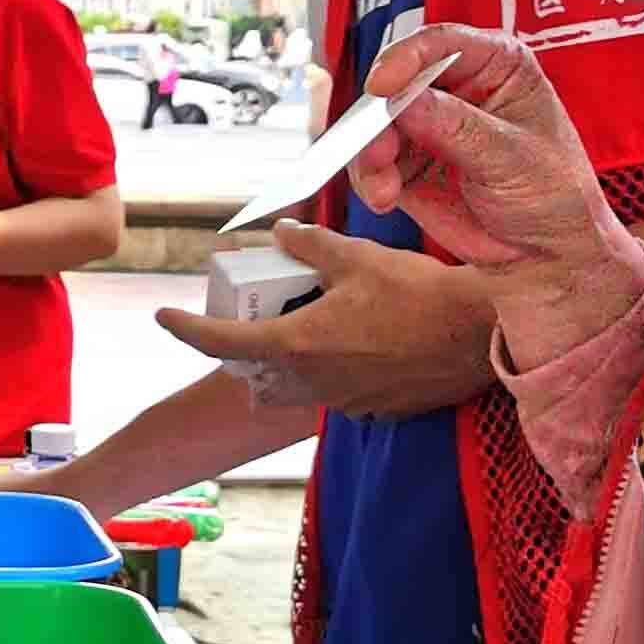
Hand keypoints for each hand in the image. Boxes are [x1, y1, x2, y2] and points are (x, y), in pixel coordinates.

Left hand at [155, 224, 496, 420]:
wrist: (480, 335)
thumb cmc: (420, 294)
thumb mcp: (357, 257)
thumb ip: (310, 246)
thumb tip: (280, 233)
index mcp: (298, 345)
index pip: (222, 341)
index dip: (186, 329)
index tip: (162, 317)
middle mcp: (313, 383)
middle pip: (255, 372)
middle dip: (242, 348)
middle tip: (248, 318)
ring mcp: (343, 402)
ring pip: (293, 387)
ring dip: (285, 362)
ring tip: (301, 328)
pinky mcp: (373, 409)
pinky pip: (334, 394)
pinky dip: (328, 372)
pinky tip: (352, 346)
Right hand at [349, 29, 643, 369]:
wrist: (548, 254)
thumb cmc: (554, 195)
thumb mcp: (513, 156)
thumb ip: (458, 128)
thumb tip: (406, 102)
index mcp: (497, 65)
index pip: (443, 43)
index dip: (406, 58)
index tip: (383, 85)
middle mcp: (458, 88)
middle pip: (399, 82)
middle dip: (381, 115)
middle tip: (377, 147)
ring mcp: (429, 127)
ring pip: (378, 124)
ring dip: (372, 153)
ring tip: (383, 186)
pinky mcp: (409, 165)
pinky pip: (374, 162)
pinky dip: (371, 179)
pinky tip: (386, 198)